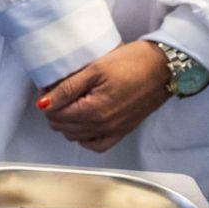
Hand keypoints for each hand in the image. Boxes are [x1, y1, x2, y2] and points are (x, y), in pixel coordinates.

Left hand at [38, 40, 172, 152]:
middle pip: (62, 127)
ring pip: (75, 136)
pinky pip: (96, 145)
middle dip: (55, 111)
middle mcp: (102, 126)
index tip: (50, 87)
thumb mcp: (95, 69)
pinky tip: (85, 123)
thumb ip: (67, 88)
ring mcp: (113, 131)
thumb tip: (43, 103)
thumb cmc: (133, 62)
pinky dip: (85, 137)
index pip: (54, 114)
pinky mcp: (122, 132)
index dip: (47, 100)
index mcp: (93, 111)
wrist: (165, 67)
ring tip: (73, 103)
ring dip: (68, 122)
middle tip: (60, 93)